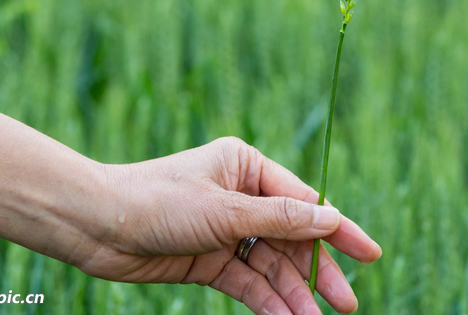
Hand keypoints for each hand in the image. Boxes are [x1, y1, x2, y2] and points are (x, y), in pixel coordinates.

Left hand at [76, 137, 380, 314]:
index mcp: (247, 167)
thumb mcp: (225, 211)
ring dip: (292, 294)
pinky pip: (247, 283)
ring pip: (271, 266)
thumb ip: (280, 220)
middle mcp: (241, 196)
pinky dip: (266, 302)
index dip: (338, 230)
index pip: (304, 202)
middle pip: (292, 238)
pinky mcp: (209, 260)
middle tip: (346, 304)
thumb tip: (331, 220)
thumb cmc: (158, 202)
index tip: (370, 254)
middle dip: (317, 271)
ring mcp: (226, 230)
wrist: (96, 227)